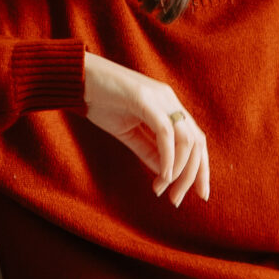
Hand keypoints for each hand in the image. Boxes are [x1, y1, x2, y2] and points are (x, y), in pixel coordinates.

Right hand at [81, 53, 209, 205]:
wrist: (77, 78)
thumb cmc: (100, 102)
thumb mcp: (128, 132)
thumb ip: (148, 151)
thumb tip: (166, 173)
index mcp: (169, 107)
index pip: (196, 140)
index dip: (201, 168)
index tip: (199, 194)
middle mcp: (170, 101)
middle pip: (196, 142)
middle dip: (192, 175)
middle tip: (177, 200)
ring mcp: (160, 98)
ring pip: (185, 139)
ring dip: (179, 170)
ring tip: (164, 190)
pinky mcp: (144, 99)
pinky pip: (165, 132)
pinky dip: (168, 156)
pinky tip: (163, 175)